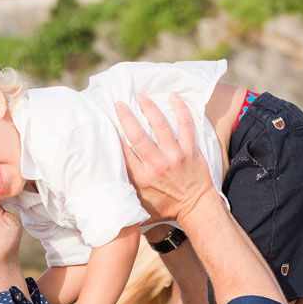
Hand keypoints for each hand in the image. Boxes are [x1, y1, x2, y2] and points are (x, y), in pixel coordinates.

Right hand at [115, 93, 215, 223]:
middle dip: (125, 116)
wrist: (196, 208)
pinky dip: (180, 109)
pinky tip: (173, 97)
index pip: (123, 150)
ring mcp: (175, 155)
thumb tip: (108, 176)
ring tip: (140, 96)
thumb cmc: (165, 207)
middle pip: (136, 135)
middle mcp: (157, 164)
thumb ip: (125, 188)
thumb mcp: (139, 202)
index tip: (106, 122)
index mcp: (141, 176)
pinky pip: (186, 125)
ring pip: (160, 125)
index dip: (113, 134)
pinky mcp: (190, 150)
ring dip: (148, 108)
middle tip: (119, 103)